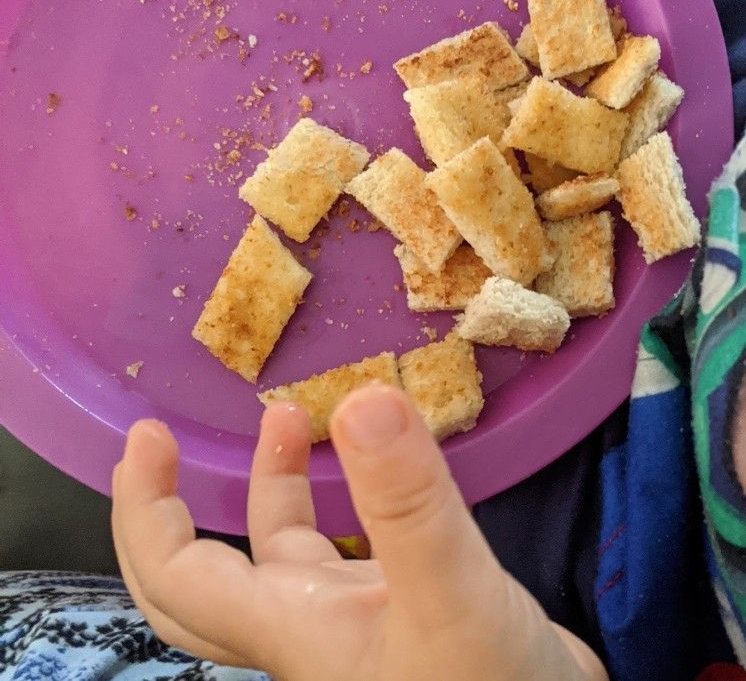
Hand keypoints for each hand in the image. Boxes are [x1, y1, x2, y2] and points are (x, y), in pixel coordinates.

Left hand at [112, 385, 606, 679]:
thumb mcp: (452, 596)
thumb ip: (407, 501)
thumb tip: (361, 400)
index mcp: (288, 629)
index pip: (177, 575)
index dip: (145, 508)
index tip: (145, 435)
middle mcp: (304, 627)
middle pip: (198, 581)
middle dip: (167, 513)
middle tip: (160, 445)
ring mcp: (351, 622)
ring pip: (278, 557)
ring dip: (267, 489)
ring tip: (285, 415)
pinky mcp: (398, 609)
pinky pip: (339, 550)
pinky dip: (337, 501)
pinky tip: (367, 464)